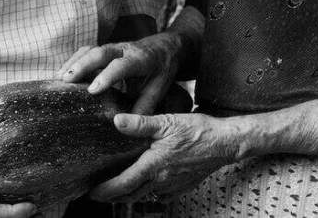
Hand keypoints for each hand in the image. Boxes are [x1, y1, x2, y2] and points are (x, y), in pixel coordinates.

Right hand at [59, 31, 183, 113]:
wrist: (166, 46)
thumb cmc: (163, 68)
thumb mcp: (160, 87)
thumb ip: (146, 104)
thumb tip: (131, 125)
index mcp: (141, 59)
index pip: (122, 65)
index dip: (107, 76)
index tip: (92, 90)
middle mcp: (125, 49)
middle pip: (101, 52)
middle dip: (83, 65)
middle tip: (66, 80)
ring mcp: (113, 47)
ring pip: (90, 49)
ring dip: (74, 62)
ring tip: (58, 79)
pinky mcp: (105, 49)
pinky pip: (87, 51)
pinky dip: (74, 60)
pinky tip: (62, 75)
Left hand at [89, 113, 241, 202]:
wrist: (224, 143)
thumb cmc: (198, 130)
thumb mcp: (167, 121)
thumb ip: (141, 123)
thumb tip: (116, 121)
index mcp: (155, 165)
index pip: (124, 184)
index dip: (106, 191)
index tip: (93, 192)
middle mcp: (162, 180)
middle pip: (131, 195)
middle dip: (113, 197)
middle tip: (99, 193)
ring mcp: (172, 186)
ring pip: (144, 195)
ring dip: (129, 194)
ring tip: (118, 188)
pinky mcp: (181, 187)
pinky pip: (159, 195)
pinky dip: (147, 191)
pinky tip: (145, 182)